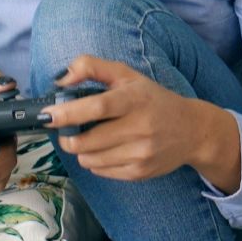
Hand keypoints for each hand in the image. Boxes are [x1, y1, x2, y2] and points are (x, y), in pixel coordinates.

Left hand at [43, 55, 239, 184]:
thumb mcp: (127, 75)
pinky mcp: (140, 173)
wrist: (193, 131)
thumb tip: (60, 80)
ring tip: (92, 138)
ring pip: (89, 159)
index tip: (48, 116)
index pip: (97, 108)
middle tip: (67, 129)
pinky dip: (96, 161)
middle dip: (67, 137)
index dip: (68, 113)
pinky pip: (101, 171)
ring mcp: (141, 154)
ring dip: (82, 150)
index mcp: (135, 100)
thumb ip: (91, 67)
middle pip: (86, 141)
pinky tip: (108, 149)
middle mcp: (140, 128)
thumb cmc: (153, 100)